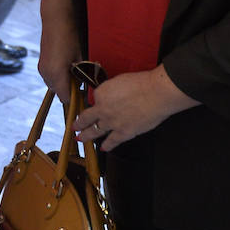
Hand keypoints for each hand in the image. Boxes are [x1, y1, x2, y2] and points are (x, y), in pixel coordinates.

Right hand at [38, 0, 80, 97]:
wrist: (55, 20)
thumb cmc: (70, 37)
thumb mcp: (80, 58)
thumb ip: (80, 75)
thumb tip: (83, 86)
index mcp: (56, 74)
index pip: (65, 97)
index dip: (76, 100)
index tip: (85, 99)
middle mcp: (46, 73)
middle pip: (58, 93)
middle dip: (70, 92)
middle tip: (82, 86)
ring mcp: (42, 69)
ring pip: (53, 86)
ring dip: (63, 85)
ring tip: (75, 75)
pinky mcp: (41, 64)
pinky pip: (50, 78)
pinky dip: (58, 78)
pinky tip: (67, 68)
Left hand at [72, 65, 197, 152]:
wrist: (156, 93)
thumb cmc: (142, 83)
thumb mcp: (119, 80)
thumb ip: (112, 90)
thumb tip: (112, 96)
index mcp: (101, 93)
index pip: (94, 99)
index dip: (95, 103)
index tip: (95, 106)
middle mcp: (102, 109)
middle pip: (86, 118)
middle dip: (78, 124)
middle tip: (73, 127)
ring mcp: (112, 123)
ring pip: (94, 132)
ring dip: (85, 136)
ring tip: (80, 139)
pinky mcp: (124, 133)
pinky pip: (112, 141)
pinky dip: (107, 146)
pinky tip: (103, 148)